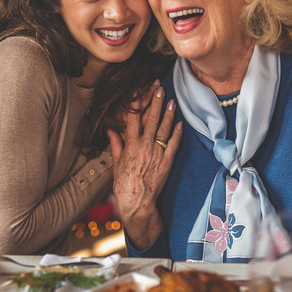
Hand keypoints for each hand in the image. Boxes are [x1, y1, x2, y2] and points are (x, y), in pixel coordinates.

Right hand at [108, 85, 182, 248]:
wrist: (137, 202)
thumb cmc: (124, 184)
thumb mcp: (117, 163)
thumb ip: (116, 144)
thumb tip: (111, 130)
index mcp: (130, 145)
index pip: (133, 119)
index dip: (137, 103)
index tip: (140, 91)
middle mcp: (144, 146)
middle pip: (150, 119)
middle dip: (155, 103)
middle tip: (159, 89)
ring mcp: (157, 154)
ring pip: (164, 129)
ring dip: (168, 114)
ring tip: (171, 101)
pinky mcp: (167, 162)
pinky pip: (174, 144)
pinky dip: (177, 133)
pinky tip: (180, 123)